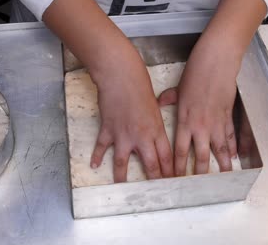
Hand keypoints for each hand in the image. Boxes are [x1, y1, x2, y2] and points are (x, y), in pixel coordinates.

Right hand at [41, 0, 173, 181]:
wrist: (121, 76)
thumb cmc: (140, 86)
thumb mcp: (155, 106)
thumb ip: (156, 124)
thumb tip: (156, 137)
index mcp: (157, 130)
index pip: (166, 157)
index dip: (170, 172)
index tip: (173, 182)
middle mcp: (142, 136)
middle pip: (150, 164)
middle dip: (154, 179)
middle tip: (156, 191)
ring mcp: (123, 134)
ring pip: (123, 161)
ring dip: (122, 176)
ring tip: (122, 186)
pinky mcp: (108, 129)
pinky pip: (102, 146)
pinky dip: (97, 156)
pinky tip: (94, 165)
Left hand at [158, 41, 239, 174]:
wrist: (216, 63)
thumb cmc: (196, 74)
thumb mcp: (178, 88)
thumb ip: (169, 99)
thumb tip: (160, 102)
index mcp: (185, 120)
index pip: (180, 150)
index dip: (178, 166)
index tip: (176, 177)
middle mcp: (201, 126)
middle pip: (201, 155)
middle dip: (200, 172)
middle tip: (199, 184)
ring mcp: (217, 122)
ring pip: (220, 149)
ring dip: (223, 164)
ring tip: (225, 175)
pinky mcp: (228, 116)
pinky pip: (231, 135)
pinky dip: (234, 146)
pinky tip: (236, 154)